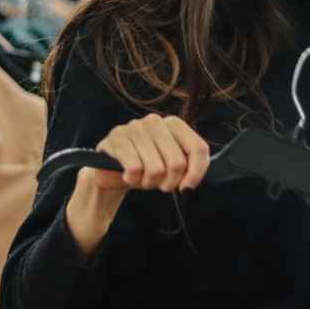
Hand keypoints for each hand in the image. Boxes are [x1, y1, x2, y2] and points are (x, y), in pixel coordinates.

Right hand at [87, 113, 211, 192]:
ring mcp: (134, 128)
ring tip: (143, 179)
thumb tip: (190, 184)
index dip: (197, 172)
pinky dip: (133, 179)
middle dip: (169, 182)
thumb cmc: (146, 166)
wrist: (111, 169)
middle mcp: (155, 122)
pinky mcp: (116, 139)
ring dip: (149, 182)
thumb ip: (187, 167)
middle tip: (160, 184)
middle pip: (177, 162)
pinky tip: (129, 176)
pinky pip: (134, 168)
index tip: (188, 187)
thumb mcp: (170, 165)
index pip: (198, 148)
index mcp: (174, 124)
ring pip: (155, 169)